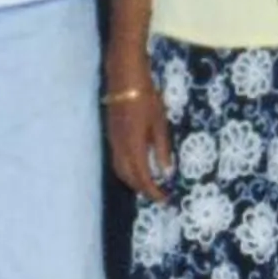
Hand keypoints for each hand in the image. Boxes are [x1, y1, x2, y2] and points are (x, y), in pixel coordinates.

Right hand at [105, 78, 173, 202]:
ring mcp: (113, 142)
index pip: (142, 177)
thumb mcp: (160, 124)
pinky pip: (117, 160)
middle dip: (142, 189)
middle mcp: (120, 149)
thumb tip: (166, 172)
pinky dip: (127, 170)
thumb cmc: (147, 99)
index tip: (164, 199)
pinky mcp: (111, 135)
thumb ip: (162, 149)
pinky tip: (137, 167)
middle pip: (128, 177)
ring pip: (120, 170)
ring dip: (132, 181)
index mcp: (134, 147)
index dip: (153, 191)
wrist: (125, 79)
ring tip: (148, 184)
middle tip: (157, 194)